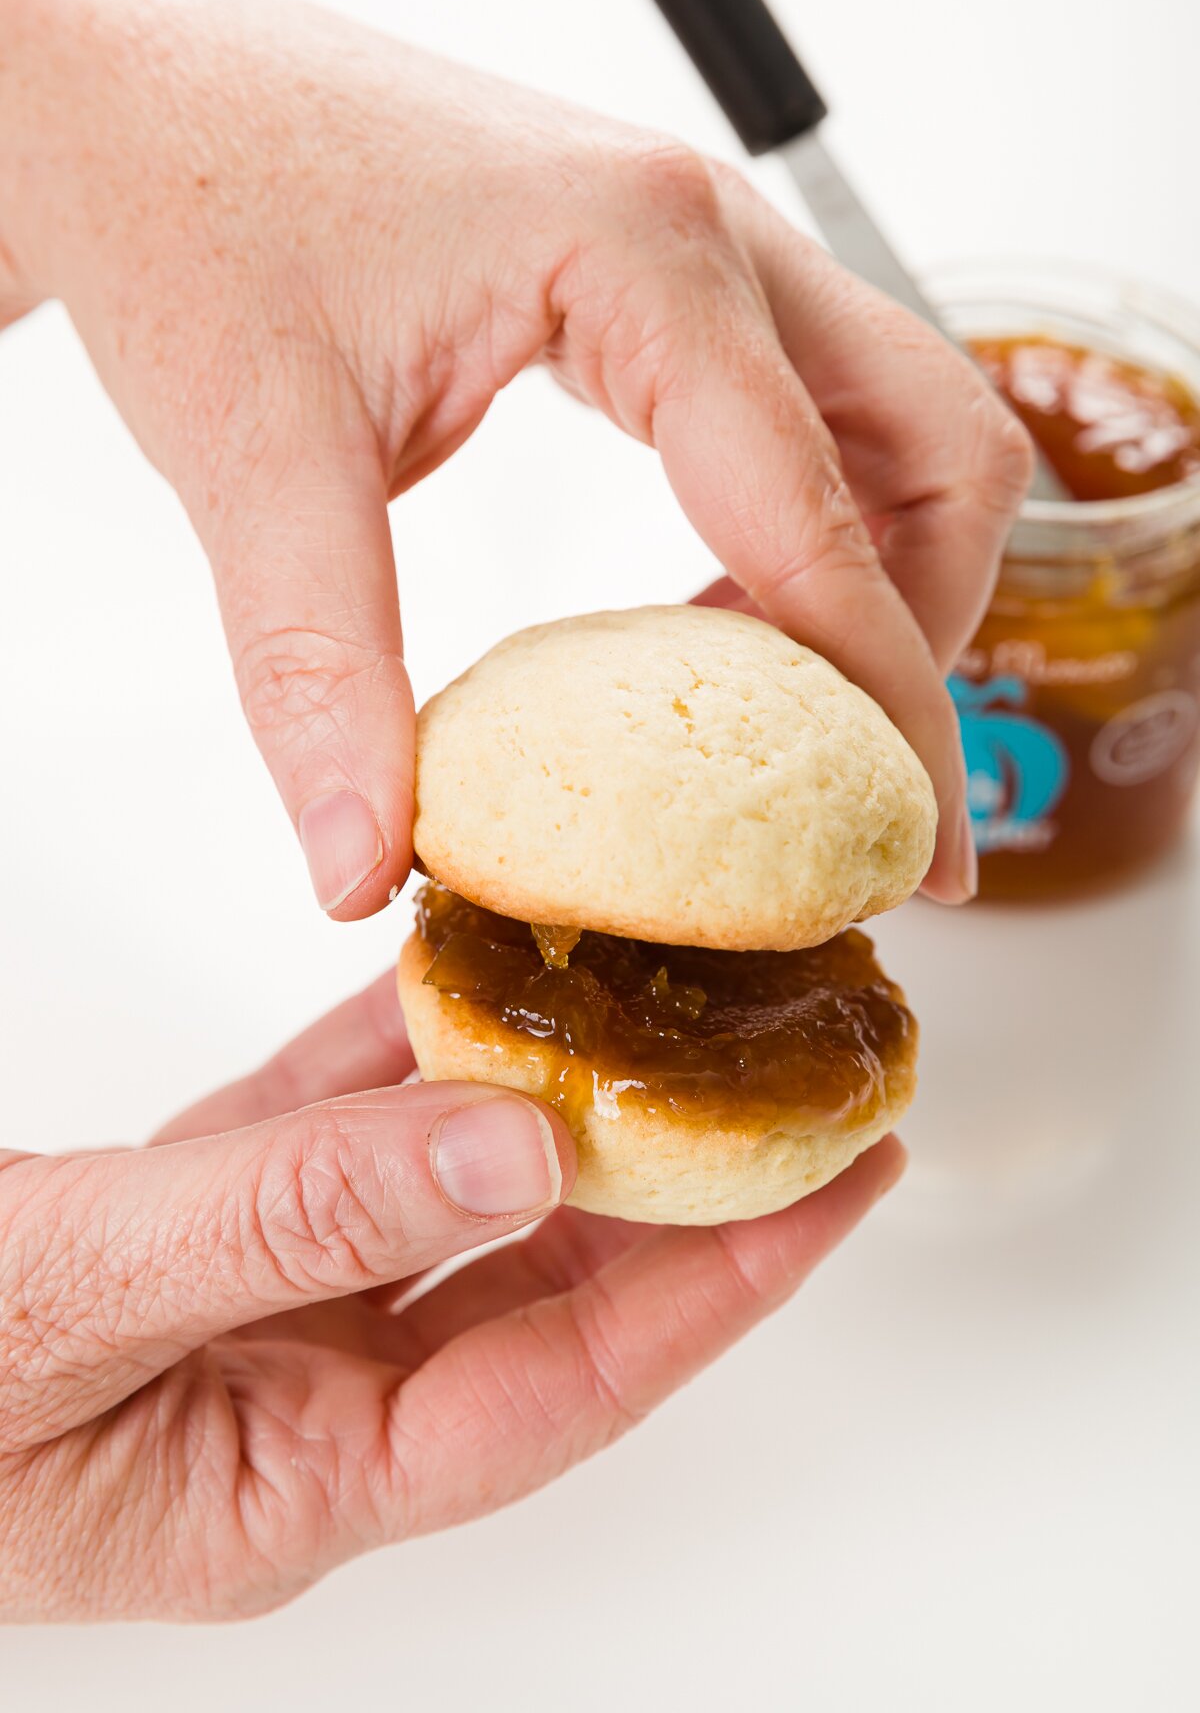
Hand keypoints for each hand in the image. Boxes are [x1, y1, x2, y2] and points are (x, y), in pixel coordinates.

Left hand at [0, 0, 1030, 913]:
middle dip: (926, 630)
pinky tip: (706, 618)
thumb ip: (316, 673)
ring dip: (879, 578)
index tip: (920, 847)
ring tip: (766, 705)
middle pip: (946, 447)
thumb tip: (358, 865)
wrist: (138, 96)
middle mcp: (711, 237)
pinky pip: (810, 415)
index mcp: (642, 258)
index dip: (890, 707)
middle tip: (845, 770)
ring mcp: (702, 249)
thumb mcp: (251, 458)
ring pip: (900, 425)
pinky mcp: (666, 279)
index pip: (826, 521)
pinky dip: (807, 533)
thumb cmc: (195, 211)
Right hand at [0, 974, 902, 1618]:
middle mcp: (293, 1403)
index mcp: (288, 1482)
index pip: (562, 1383)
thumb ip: (289, 1218)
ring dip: (550, 1097)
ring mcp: (243, 1309)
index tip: (842, 1174)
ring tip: (671, 1003)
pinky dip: (399, 1048)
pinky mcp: (185, 1219)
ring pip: (441, 1194)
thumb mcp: (69, 1300)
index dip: (719, 1281)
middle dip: (679, 1183)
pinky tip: (466, 967)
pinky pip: (328, 1125)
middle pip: (536, 1288)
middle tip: (805, 1072)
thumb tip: (519, 1142)